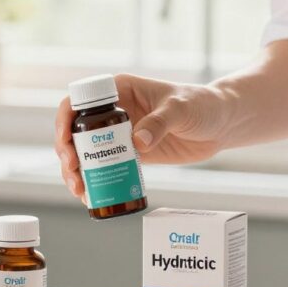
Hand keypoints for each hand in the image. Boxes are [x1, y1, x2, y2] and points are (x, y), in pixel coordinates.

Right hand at [54, 74, 234, 198]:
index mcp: (120, 90)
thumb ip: (160, 123)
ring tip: (80, 192)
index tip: (66, 144)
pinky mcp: (130, 153)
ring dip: (77, 173)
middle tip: (74, 174)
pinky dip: (95, 182)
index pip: (80, 102)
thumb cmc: (203, 105)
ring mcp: (120, 134)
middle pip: (76, 132)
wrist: (222, 124)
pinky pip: (106, 168)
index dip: (65, 122)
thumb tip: (138, 142)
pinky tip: (91, 197)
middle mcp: (114, 111)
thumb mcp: (181, 109)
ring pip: (87, 153)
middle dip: (68, 154)